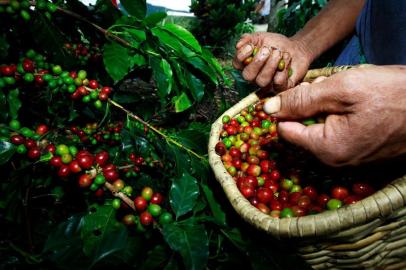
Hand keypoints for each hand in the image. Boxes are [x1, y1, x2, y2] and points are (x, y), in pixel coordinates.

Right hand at [233, 32, 311, 90]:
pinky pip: (278, 83)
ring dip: (271, 64)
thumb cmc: (276, 44)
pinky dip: (283, 68)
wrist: (296, 48)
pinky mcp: (281, 87)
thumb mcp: (260, 37)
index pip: (237, 65)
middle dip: (258, 61)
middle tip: (268, 49)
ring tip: (279, 53)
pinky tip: (286, 58)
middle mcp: (254, 77)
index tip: (251, 46)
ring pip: (262, 81)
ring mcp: (267, 84)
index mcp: (246, 65)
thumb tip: (238, 46)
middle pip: (248, 76)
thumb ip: (248, 39)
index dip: (242, 56)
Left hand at [263, 66, 405, 165]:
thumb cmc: (392, 95)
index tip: (295, 93)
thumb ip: (302, 100)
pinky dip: (339, 118)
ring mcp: (349, 159)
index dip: (284, 109)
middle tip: (328, 89)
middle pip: (302, 131)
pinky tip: (356, 105)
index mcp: (326, 148)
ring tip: (346, 95)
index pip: (285, 131)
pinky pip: (337, 134)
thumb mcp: (342, 89)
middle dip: (308, 108)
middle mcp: (334, 160)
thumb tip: (269, 108)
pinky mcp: (361, 153)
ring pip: (320, 130)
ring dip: (324, 110)